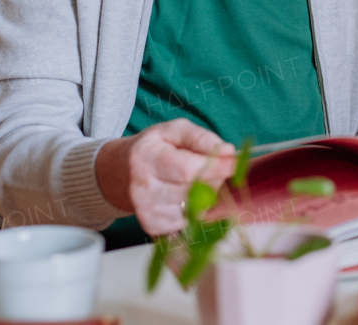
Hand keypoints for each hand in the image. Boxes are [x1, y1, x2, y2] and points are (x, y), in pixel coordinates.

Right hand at [95, 118, 235, 235]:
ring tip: (195, 180)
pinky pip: (190, 220)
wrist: (121, 173)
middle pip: (195, 190)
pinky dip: (196, 209)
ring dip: (206, 195)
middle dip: (214, 179)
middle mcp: (143, 187)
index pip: (187, 169)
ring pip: (196, 208)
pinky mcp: (154, 226)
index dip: (216, 168)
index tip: (236, 164)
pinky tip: (185, 195)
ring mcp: (147, 211)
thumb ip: (202, 138)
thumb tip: (227, 151)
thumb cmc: (153, 148)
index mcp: (147, 157)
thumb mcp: (174, 130)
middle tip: (214, 167)